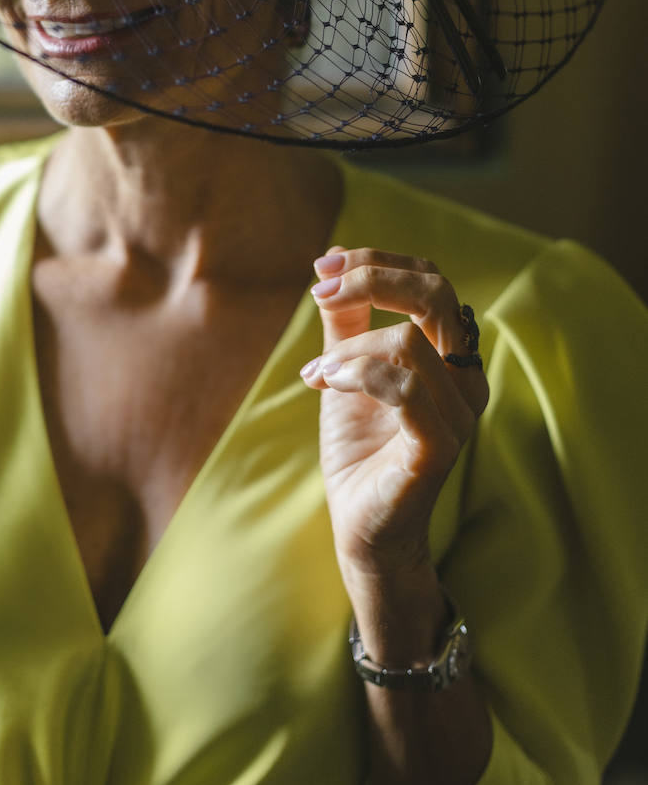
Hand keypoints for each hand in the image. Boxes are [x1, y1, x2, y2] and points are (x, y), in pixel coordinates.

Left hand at [300, 246, 487, 590]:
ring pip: (410, 340)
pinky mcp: (438, 447)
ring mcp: (458, 414)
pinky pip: (405, 388)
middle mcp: (466, 378)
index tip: (323, 266)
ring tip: (319, 372)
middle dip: (372, 279)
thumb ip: (346, 317)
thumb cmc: (359, 445)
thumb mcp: (345, 367)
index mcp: (452, 353)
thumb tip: (332, 260)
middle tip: (320, 292)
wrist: (359, 524)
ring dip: (349, 346)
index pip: (430, 279)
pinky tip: (325, 381)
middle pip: (436, 293)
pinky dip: (357, 373)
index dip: (377, 261)